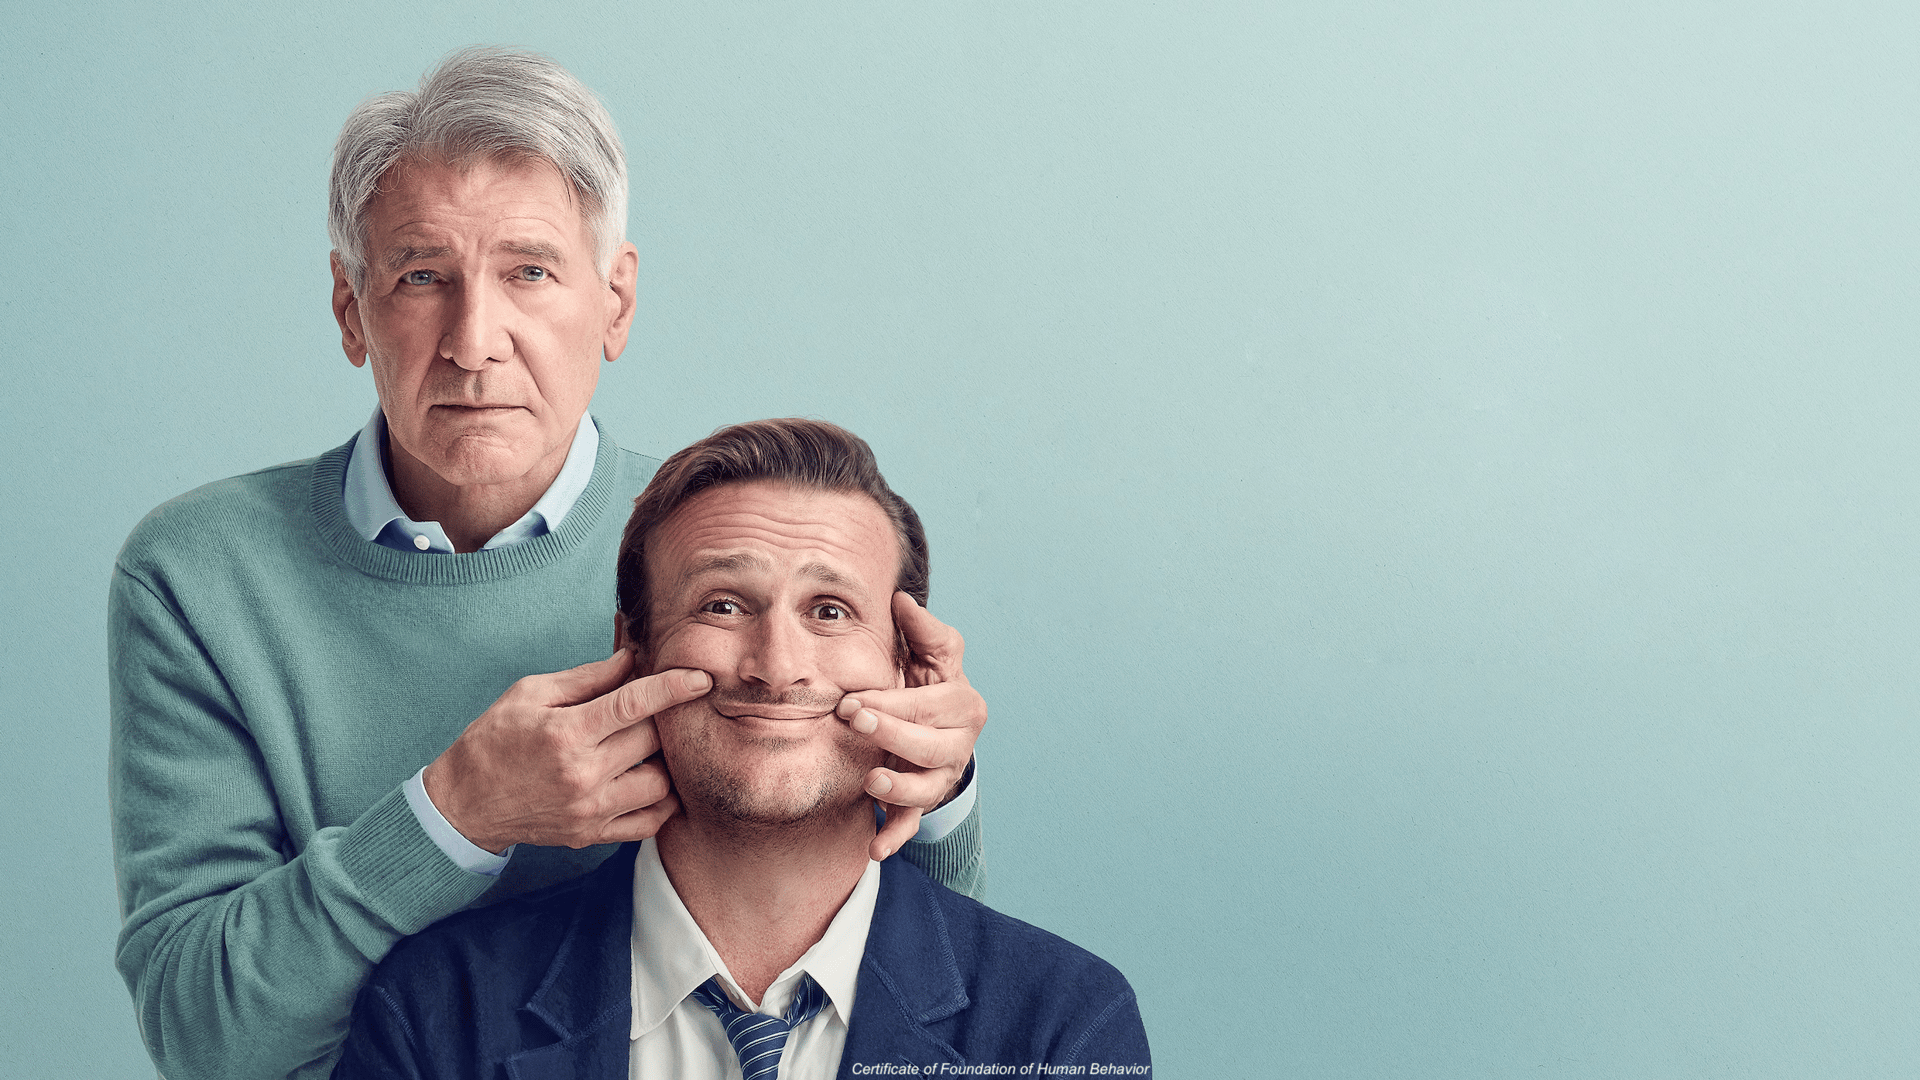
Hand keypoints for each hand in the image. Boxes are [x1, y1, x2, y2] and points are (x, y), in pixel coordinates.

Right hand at [422, 651, 711, 852]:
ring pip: (660, 783)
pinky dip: (663, 801)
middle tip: (662, 707)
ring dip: (665, 760)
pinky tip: (653, 779)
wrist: (465, 803)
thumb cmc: (495, 739)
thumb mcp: (530, 694)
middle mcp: (582, 775)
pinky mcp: (593, 835)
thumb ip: (587, 678)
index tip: (700, 677)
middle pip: (651, 741)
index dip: (673, 686)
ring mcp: (590, 810)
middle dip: (663, 718)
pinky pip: (650, 822)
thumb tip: (632, 659)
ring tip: (653, 745)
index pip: (634, 704)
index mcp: (566, 734)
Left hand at [836, 592, 986, 859]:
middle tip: (853, 722)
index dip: (891, 702)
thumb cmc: (927, 683)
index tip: (852, 699)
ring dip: (900, 788)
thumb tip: (900, 600)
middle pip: (929, 746)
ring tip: (871, 780)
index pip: (927, 705)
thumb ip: (920, 630)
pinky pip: (912, 823)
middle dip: (890, 733)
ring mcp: (942, 776)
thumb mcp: (930, 654)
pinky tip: (873, 846)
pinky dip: (895, 836)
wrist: (933, 725)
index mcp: (963, 704)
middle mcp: (959, 743)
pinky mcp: (924, 801)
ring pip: (927, 788)